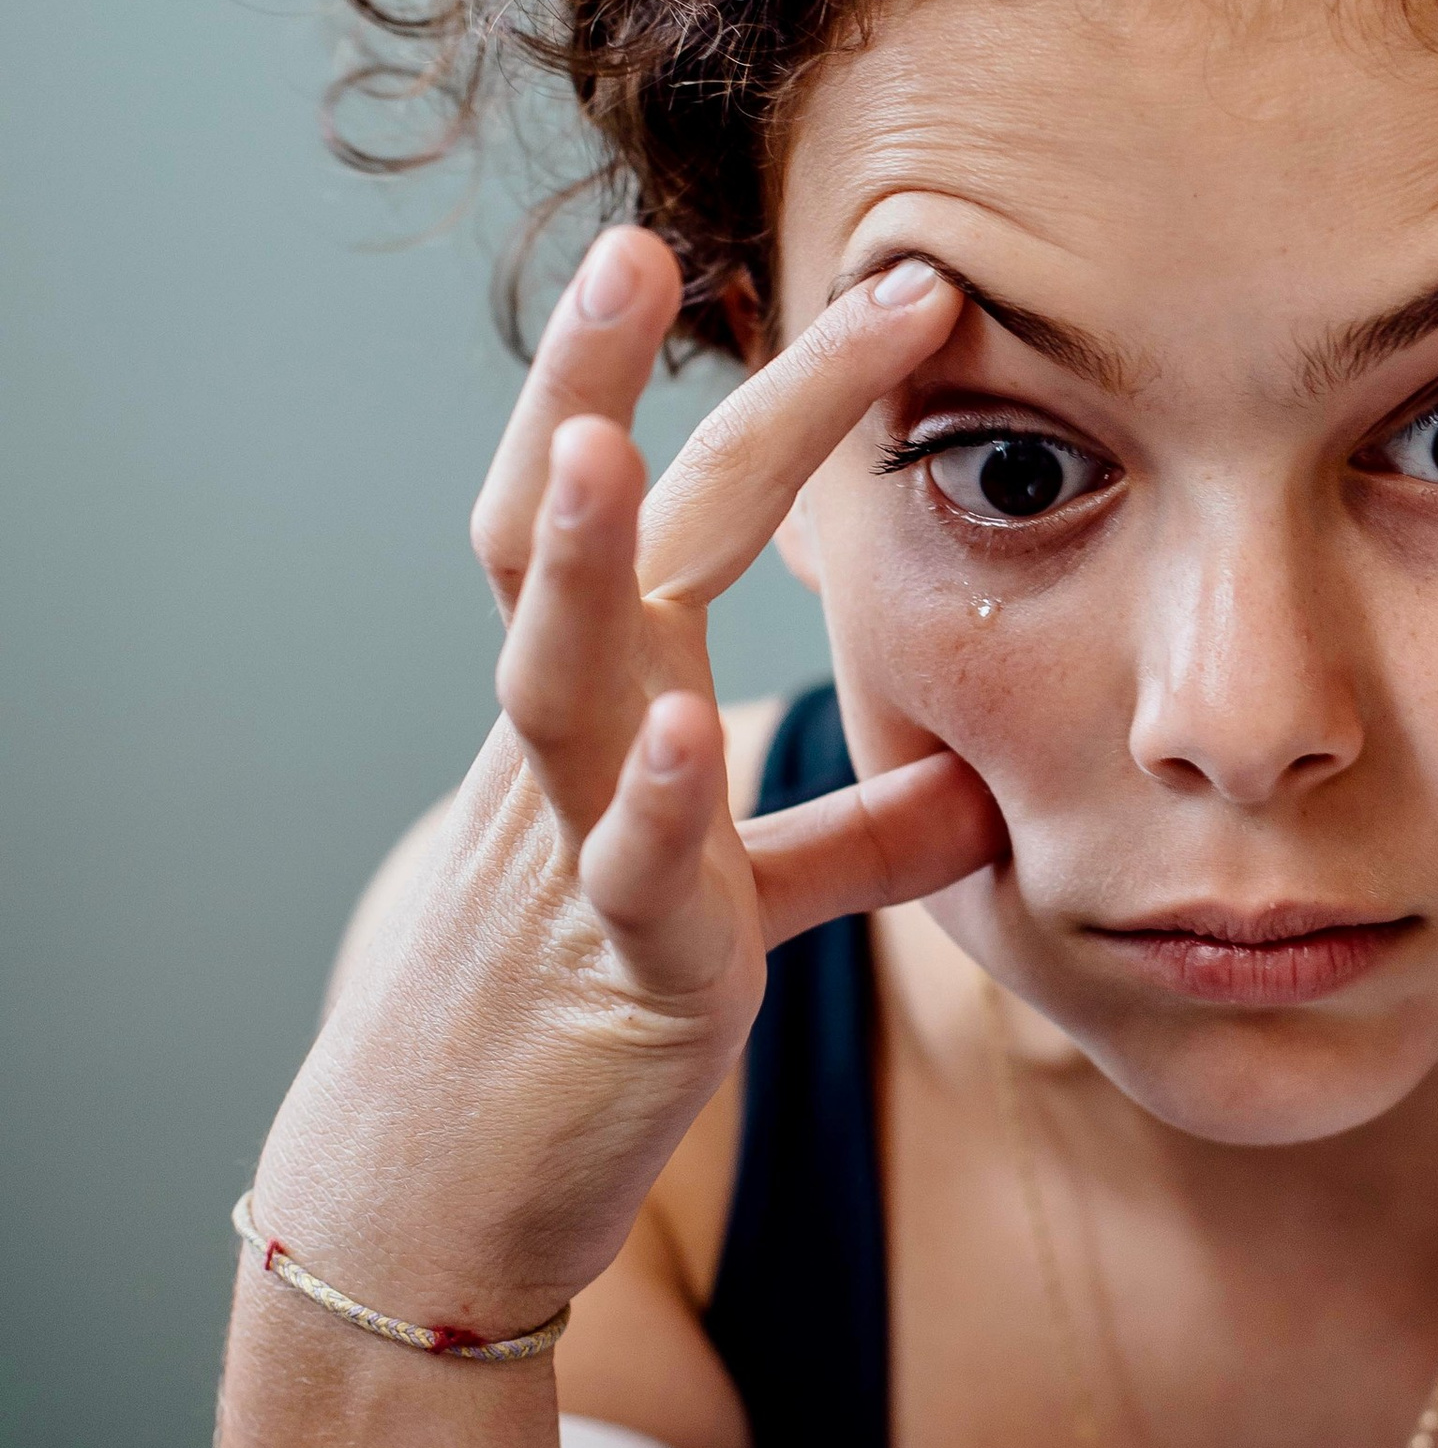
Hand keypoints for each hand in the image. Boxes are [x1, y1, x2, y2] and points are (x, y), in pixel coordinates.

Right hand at [252, 228, 1004, 1334]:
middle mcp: (571, 751)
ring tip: (595, 444)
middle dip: (596, 391)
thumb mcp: (730, 907)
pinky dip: (659, 804)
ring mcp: (571, 852)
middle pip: (568, 538)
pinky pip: (630, 878)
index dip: (744, 394)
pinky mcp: (611, 976)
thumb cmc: (578, 1027)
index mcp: (609, 711)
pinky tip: (693, 730)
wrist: (448, 1198)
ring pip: (551, 679)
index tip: (866, 280)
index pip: (662, 511)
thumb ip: (843, 841)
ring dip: (573, 561)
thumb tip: (979, 794)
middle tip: (641, 249)